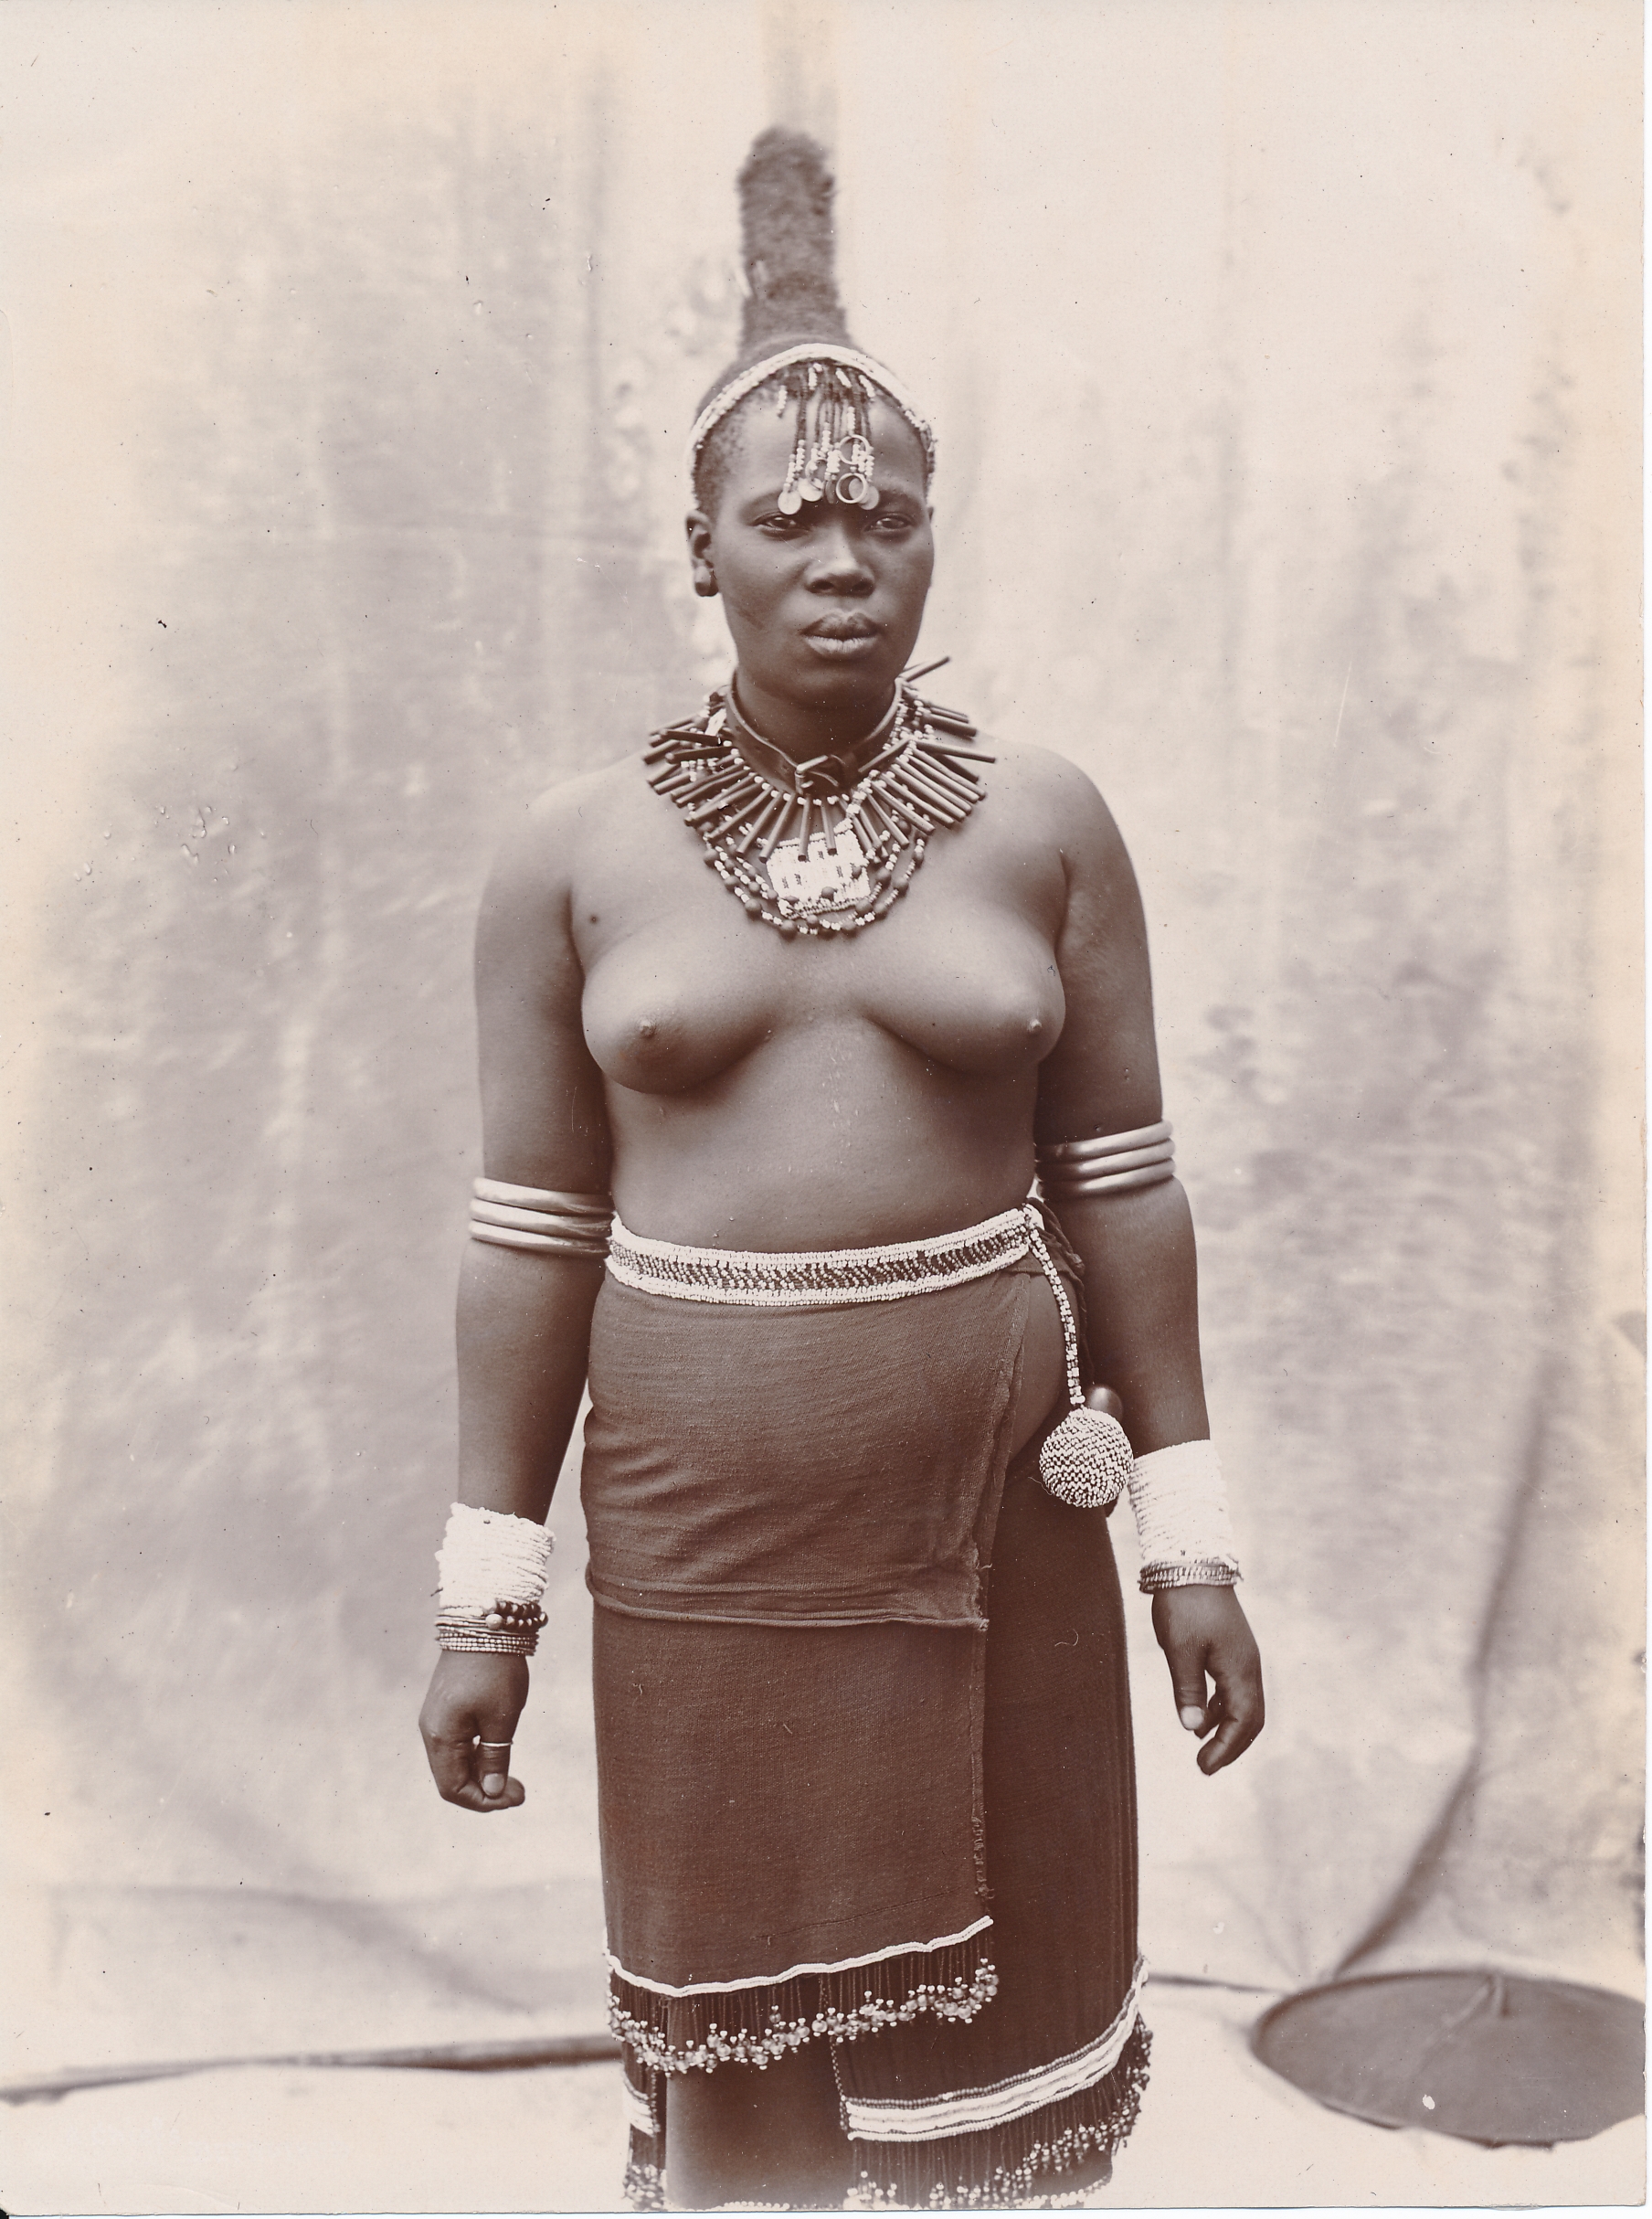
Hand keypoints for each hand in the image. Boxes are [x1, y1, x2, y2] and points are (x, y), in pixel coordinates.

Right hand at [419, 1650, 528, 1811]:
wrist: (486, 1622)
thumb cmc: (496, 1670)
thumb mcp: (502, 1718)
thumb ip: (495, 1758)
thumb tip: (492, 1791)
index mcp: (440, 1737)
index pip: (453, 1789)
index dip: (484, 1802)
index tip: (515, 1798)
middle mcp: (431, 1731)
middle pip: (452, 1779)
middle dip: (484, 1791)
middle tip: (520, 1791)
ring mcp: (436, 1719)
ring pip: (454, 1763)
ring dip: (481, 1774)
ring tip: (512, 1776)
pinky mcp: (445, 1708)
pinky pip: (456, 1744)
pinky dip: (475, 1756)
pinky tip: (498, 1753)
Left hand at [1151, 1585, 1263, 1773]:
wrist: (1193, 1562)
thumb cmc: (1185, 1605)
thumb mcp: (1180, 1649)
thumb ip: (1187, 1689)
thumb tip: (1191, 1729)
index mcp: (1240, 1669)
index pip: (1243, 1722)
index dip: (1226, 1749)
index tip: (1204, 1768)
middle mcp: (1248, 1667)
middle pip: (1250, 1718)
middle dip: (1232, 1745)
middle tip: (1205, 1767)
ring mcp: (1242, 1657)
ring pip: (1243, 1704)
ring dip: (1227, 1729)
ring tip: (1203, 1749)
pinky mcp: (1232, 1649)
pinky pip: (1233, 1689)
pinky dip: (1220, 1709)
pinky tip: (1201, 1718)